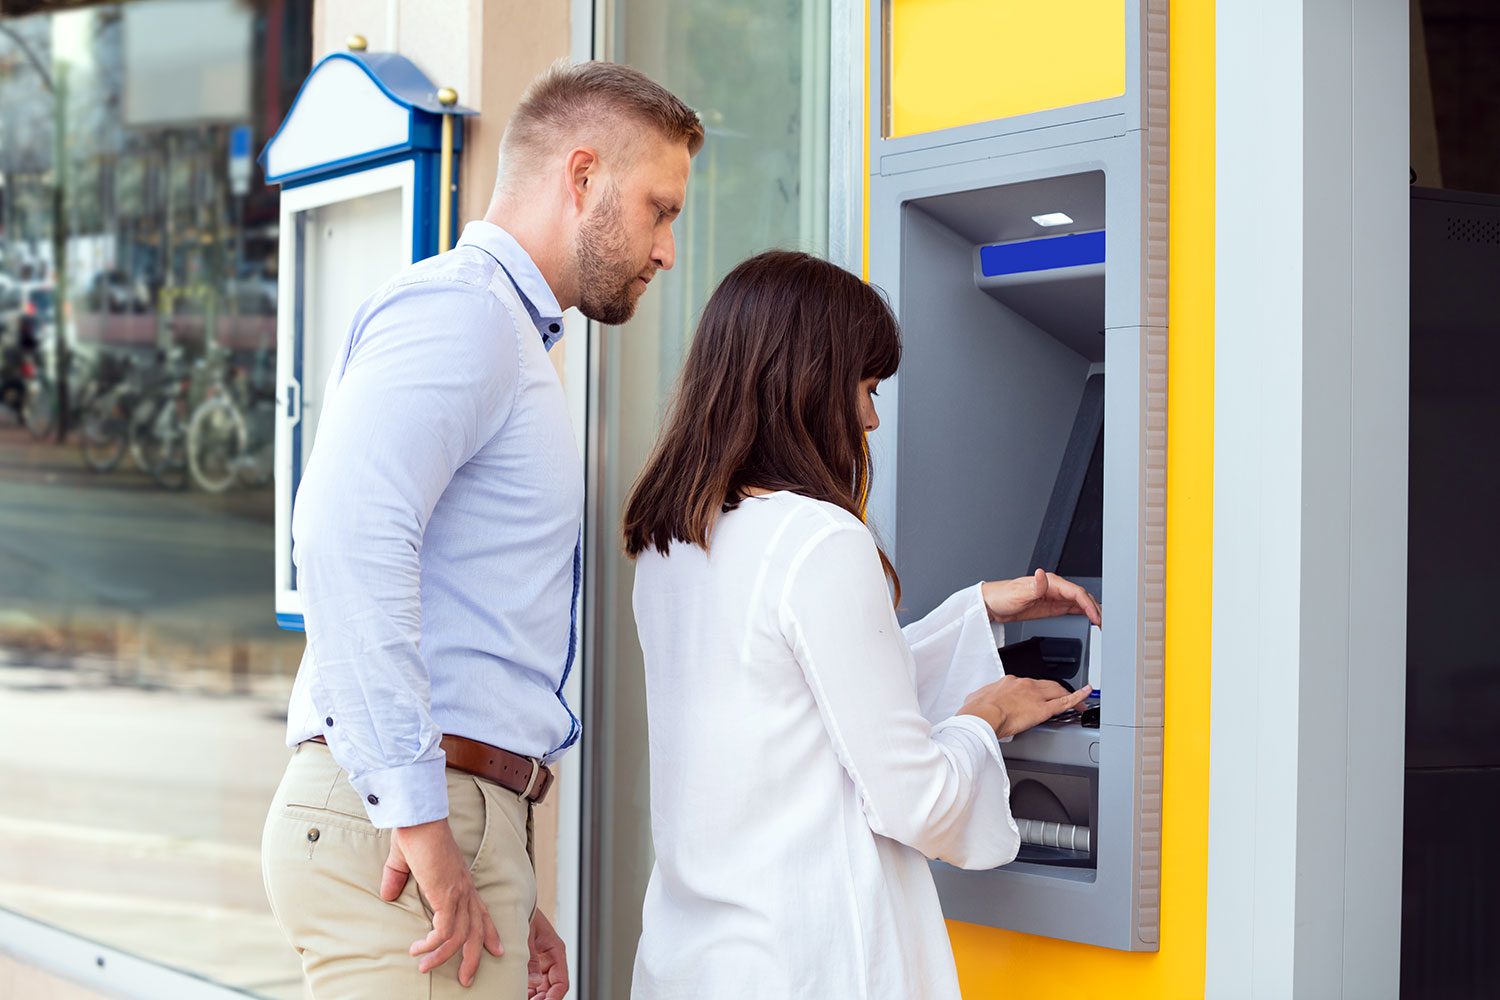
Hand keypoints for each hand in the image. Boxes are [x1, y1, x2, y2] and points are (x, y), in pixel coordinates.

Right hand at [380, 819, 502, 985]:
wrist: (418, 820)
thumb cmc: (415, 834)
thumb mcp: (404, 862)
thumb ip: (397, 878)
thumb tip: (388, 894)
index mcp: (462, 882)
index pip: (481, 912)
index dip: (489, 933)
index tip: (495, 950)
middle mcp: (465, 890)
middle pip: (477, 931)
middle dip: (473, 958)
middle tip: (466, 979)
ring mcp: (458, 893)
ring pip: (460, 937)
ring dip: (442, 957)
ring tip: (424, 967)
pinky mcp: (447, 895)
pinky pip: (445, 931)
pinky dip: (432, 945)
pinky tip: (417, 949)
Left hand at [528, 908, 568, 999]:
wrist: (513, 902)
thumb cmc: (523, 914)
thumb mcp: (526, 937)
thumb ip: (531, 960)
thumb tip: (534, 982)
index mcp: (556, 951)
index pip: (561, 982)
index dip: (554, 998)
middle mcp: (551, 959)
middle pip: (553, 989)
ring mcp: (542, 962)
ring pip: (543, 988)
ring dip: (536, 997)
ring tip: (520, 999)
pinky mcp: (532, 962)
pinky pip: (534, 983)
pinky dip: (529, 992)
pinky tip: (521, 995)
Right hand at [958, 675, 1092, 738]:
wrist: (981, 715)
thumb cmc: (977, 710)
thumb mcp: (977, 699)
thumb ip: (982, 699)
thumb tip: (977, 703)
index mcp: (1009, 682)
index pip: (1028, 684)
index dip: (1036, 690)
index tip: (1037, 695)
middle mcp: (1024, 685)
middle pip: (1046, 685)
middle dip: (1057, 690)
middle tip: (1064, 695)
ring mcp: (1035, 695)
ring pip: (1057, 692)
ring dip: (1068, 695)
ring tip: (1079, 700)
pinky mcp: (1042, 709)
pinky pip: (1064, 702)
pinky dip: (1078, 698)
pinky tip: (1085, 697)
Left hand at [982, 569, 1100, 625]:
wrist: (992, 603)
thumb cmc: (1002, 596)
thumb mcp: (1018, 593)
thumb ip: (1033, 586)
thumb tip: (1041, 574)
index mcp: (1050, 582)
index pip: (1076, 592)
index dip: (1089, 604)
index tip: (1096, 617)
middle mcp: (1054, 588)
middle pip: (1082, 597)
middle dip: (1096, 609)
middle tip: (1106, 624)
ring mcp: (1054, 596)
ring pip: (1080, 602)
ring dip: (1093, 611)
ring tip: (1103, 623)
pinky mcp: (1052, 605)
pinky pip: (1073, 608)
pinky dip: (1084, 613)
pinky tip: (1091, 619)